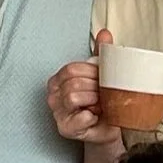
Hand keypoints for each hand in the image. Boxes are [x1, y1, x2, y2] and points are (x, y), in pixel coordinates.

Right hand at [46, 30, 110, 144]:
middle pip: (73, 83)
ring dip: (94, 101)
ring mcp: (57, 112)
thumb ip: (101, 54)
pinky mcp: (65, 128)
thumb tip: (104, 33)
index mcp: (59, 79)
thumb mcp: (101, 76)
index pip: (72, 68)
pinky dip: (92, 116)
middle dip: (95, 87)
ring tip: (101, 105)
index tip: (103, 78)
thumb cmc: (102, 102)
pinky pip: (80, 118)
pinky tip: (96, 116)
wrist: (109, 127)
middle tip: (105, 94)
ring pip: (74, 97)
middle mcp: (53, 95)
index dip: (92, 72)